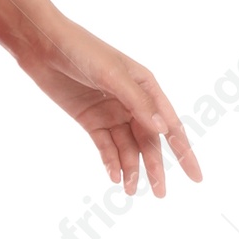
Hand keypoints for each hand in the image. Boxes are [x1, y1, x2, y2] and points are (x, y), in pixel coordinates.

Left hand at [17, 17, 202, 196]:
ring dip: (131, 168)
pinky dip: (110, 161)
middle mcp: (133, 102)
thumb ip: (137, 102)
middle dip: (155, 167)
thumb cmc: (82, 50)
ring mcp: (111, 112)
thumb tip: (163, 130)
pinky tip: (113, 176)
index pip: (170, 125)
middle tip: (159, 193)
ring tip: (128, 190)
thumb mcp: (112, 74)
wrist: (43, 45)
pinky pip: (105, 146)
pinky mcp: (91, 120)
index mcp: (147, 87)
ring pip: (127, 147)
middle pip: (149, 141)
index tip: (196, 177)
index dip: (184, 152)